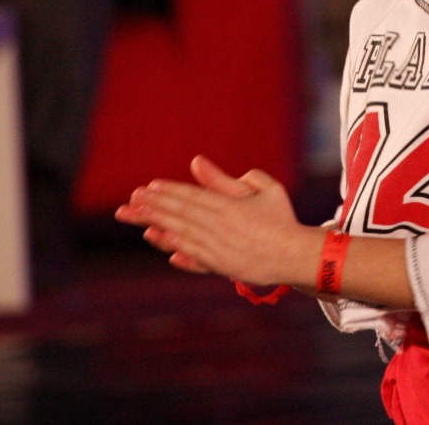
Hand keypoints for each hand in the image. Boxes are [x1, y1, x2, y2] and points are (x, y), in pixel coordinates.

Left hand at [116, 158, 317, 285]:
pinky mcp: (220, 266)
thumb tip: (196, 162)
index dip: (168, 192)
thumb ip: (227, 179)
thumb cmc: (280, 218)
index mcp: (229, 207)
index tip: (148, 187)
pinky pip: (192, 256)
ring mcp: (218, 249)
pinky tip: (162, 243)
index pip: (191, 197)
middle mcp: (219, 228)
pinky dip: (176, 249)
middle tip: (132, 200)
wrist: (295, 256)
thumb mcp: (263, 189)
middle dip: (154, 206)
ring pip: (181, 235)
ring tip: (138, 217)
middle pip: (180, 215)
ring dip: (158, 225)